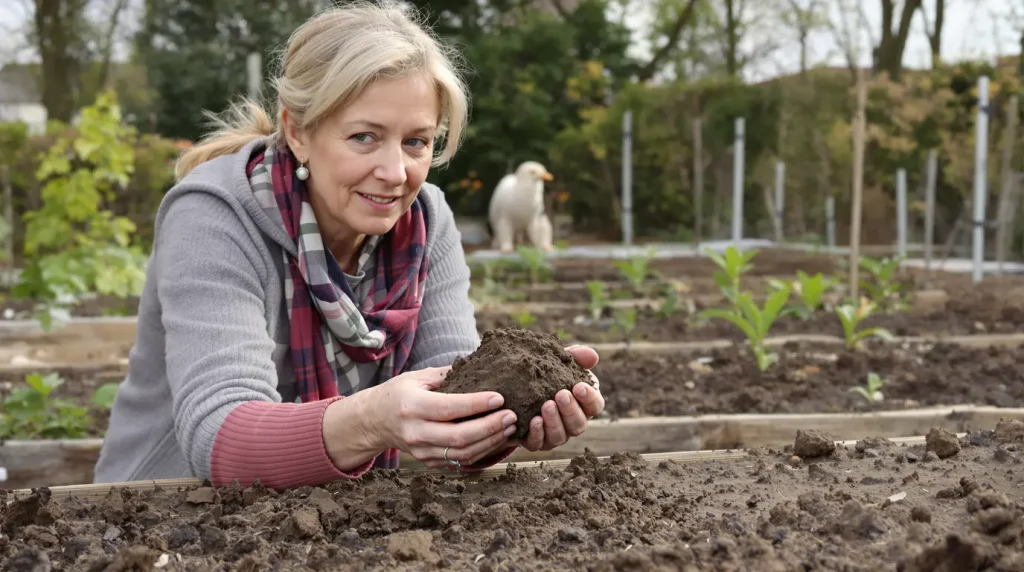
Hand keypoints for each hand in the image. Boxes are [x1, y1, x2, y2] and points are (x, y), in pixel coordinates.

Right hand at [358, 366, 516, 468]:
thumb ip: (447, 373)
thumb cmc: (400, 393)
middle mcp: (415, 432)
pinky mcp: (428, 462)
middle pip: (459, 436)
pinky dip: (482, 451)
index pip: (449, 408)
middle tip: (512, 415)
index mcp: (411, 407)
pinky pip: (459, 461)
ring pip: (462, 453)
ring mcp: (421, 451)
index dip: (476, 404)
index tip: (500, 398)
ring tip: (510, 427)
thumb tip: (480, 364)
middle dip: (490, 427)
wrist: (375, 421)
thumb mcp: (417, 377)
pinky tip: (497, 439)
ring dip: (491, 442)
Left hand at [512, 345, 603, 451]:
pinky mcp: (536, 441)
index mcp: (582, 403)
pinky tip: (534, 421)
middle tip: (561, 395)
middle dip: (570, 410)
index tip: (579, 386)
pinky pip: (539, 443)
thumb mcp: (558, 362)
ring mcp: (555, 434)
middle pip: (579, 424)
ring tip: (546, 406)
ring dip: (554, 422)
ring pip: (560, 436)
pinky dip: (537, 434)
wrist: (517, 387)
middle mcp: (572, 423)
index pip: (595, 405)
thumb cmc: (546, 373)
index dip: (589, 398)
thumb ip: (576, 357)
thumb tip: (592, 356)